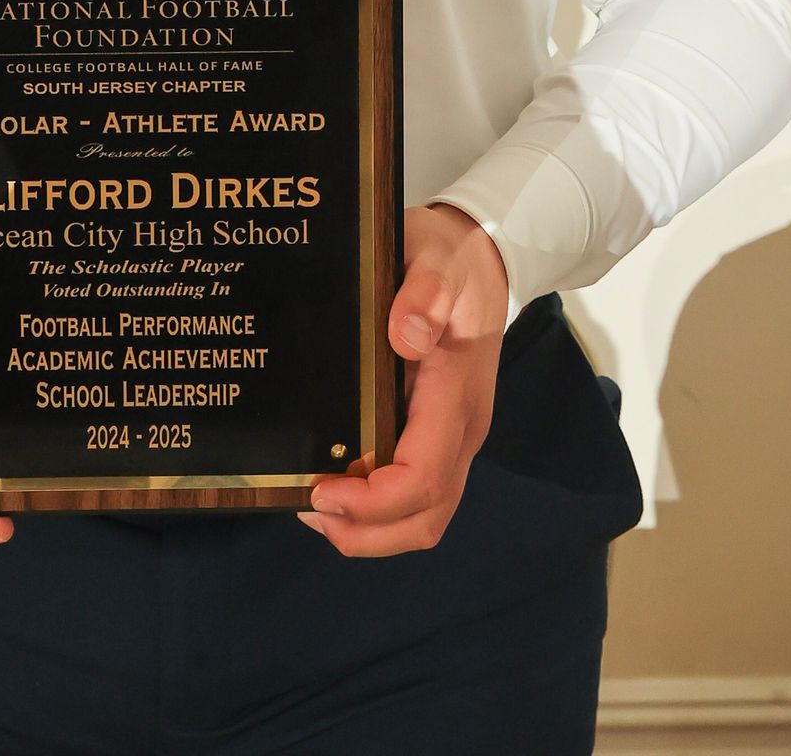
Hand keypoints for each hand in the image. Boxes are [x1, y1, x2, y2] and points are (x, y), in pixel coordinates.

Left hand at [298, 202, 508, 556]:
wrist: (481, 257)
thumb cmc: (450, 259)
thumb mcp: (435, 257)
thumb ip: (424, 292)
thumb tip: (405, 334)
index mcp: (456, 397)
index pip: (423, 477)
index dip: (373, 501)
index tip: (322, 491)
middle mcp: (461, 430)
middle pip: (425, 517)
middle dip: (367, 532)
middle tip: (308, 509)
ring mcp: (454, 438)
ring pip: (424, 517)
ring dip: (372, 530)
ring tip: (316, 507)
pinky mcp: (441, 436)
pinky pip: (418, 495)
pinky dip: (380, 512)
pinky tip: (339, 489)